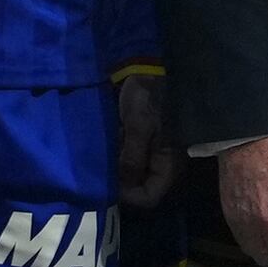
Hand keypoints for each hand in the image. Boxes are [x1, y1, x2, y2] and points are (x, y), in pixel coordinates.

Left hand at [110, 72, 175, 209]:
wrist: (152, 68)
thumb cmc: (151, 96)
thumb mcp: (139, 126)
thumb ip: (131, 158)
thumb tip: (121, 187)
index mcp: (168, 164)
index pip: (148, 198)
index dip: (127, 197)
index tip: (106, 184)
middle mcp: (161, 164)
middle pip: (138, 188)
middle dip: (118, 182)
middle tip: (99, 170)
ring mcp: (152, 154)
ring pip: (131, 175)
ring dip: (115, 168)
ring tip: (101, 155)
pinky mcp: (142, 143)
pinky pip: (128, 159)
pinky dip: (115, 156)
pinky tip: (106, 145)